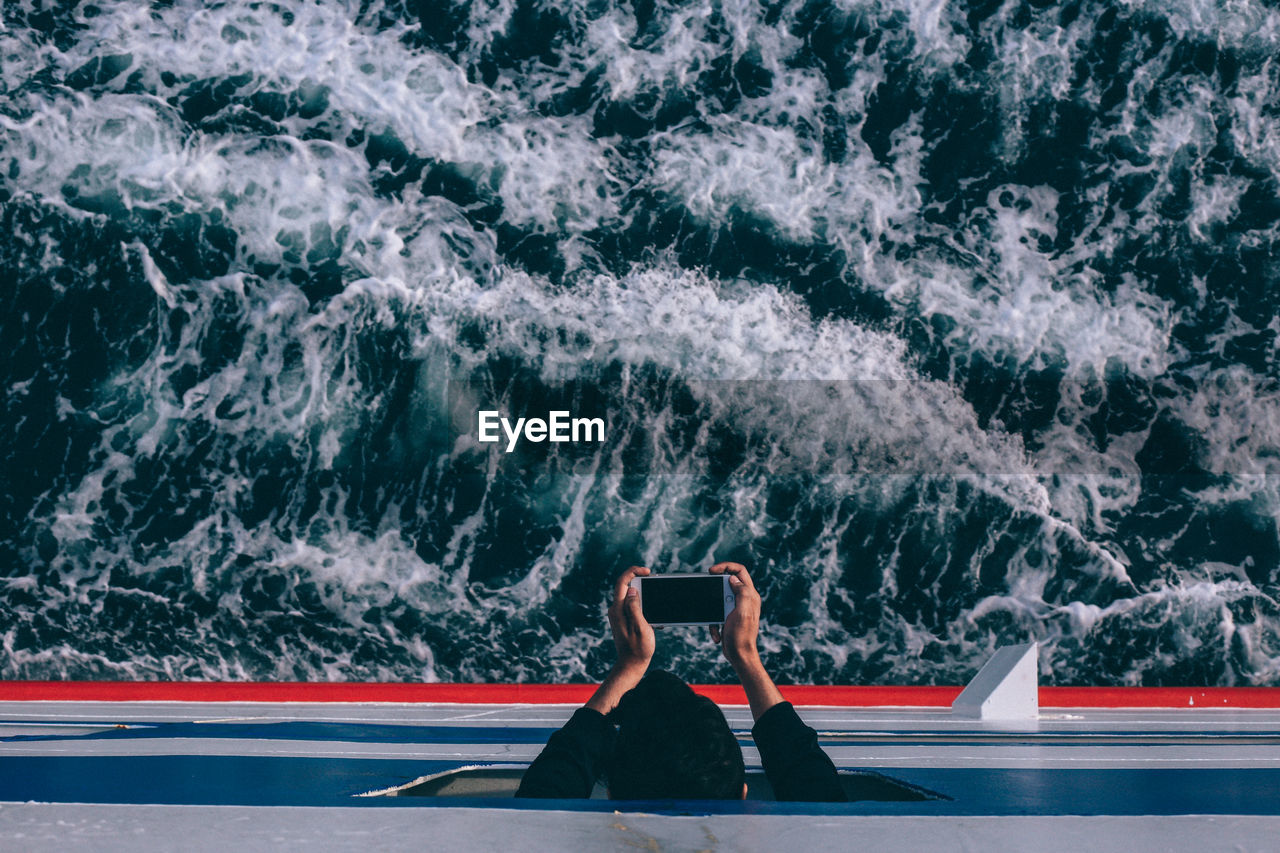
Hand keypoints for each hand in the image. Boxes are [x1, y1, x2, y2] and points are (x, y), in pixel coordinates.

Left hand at [586, 566, 654, 714]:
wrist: (631, 665)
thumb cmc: (638, 649)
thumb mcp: (641, 628)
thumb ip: (635, 608)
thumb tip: (632, 589)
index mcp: (618, 609)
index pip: (622, 582)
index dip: (634, 571)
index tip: (647, 571)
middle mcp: (615, 610)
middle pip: (625, 586)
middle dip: (640, 580)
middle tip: (655, 583)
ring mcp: (618, 615)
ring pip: (630, 595)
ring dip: (643, 594)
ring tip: (656, 602)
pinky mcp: (623, 620)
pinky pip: (632, 605)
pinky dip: (643, 605)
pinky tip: (653, 616)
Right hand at [708, 562, 781, 720]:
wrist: (739, 657)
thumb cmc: (741, 637)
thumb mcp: (742, 613)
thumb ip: (741, 593)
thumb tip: (733, 579)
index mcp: (750, 596)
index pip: (739, 572)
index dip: (725, 567)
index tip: (711, 571)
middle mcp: (744, 600)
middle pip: (727, 584)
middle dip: (716, 592)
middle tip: (708, 596)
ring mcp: (736, 608)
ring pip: (719, 600)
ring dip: (713, 611)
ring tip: (716, 622)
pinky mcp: (728, 617)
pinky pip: (716, 614)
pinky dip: (713, 623)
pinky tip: (717, 633)